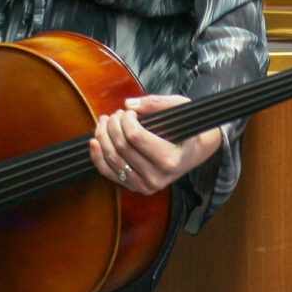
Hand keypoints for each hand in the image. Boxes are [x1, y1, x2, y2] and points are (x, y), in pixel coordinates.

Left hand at [89, 95, 221, 193]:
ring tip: (106, 122)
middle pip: (121, 147)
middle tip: (116, 114)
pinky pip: (109, 173)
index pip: (135, 137)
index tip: (129, 112)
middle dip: (113, 125)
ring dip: (102, 136)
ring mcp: (145, 185)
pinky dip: (98, 157)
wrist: (196, 152)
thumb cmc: (188, 129)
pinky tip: (95, 141)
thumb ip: (156, 104)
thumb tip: (129, 104)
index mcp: (170, 160)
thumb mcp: (180, 109)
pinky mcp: (136, 188)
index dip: (126, 120)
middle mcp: (157, 177)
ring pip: (112, 159)